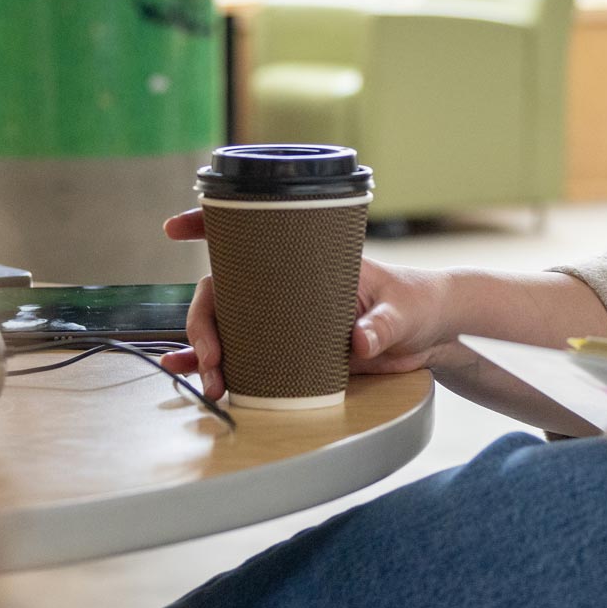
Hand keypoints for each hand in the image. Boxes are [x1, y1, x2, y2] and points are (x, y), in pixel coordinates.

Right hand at [157, 210, 459, 397]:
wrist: (431, 333)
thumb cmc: (416, 304)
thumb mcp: (403, 312)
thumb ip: (383, 326)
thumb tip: (358, 342)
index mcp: (309, 259)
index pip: (252, 234)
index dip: (209, 225)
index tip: (175, 227)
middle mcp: (287, 286)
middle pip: (223, 290)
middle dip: (202, 321)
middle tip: (211, 356)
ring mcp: (285, 317)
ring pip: (227, 325)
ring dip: (205, 351)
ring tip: (209, 382)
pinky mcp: (290, 350)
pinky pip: (244, 355)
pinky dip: (215, 365)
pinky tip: (194, 378)